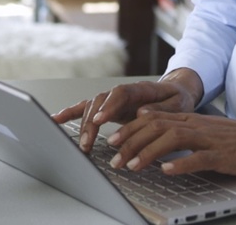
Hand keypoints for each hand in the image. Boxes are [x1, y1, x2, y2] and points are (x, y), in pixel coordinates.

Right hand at [51, 69, 201, 153]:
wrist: (176, 92)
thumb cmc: (178, 100)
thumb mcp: (179, 105)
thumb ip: (163, 109)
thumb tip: (142, 113)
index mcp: (140, 89)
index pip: (121, 93)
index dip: (109, 105)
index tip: (101, 119)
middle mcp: (122, 92)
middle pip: (101, 101)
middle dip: (92, 121)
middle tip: (88, 142)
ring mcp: (113, 99)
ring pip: (92, 106)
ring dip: (84, 124)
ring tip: (82, 145)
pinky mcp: (108, 107)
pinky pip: (86, 108)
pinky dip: (71, 113)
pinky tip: (57, 120)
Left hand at [105, 112, 235, 177]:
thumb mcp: (203, 129)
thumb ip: (179, 128)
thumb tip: (151, 128)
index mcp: (189, 120)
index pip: (151, 119)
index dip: (129, 129)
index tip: (112, 141)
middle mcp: (195, 125)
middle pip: (155, 127)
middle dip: (131, 142)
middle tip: (114, 158)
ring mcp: (208, 139)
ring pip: (171, 140)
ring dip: (148, 152)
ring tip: (132, 165)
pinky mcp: (222, 155)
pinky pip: (199, 158)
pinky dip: (180, 164)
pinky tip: (167, 171)